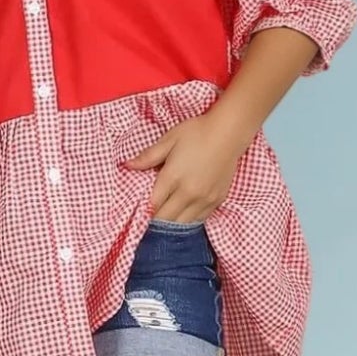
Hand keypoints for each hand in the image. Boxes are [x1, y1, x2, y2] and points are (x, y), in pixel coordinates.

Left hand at [123, 109, 252, 221]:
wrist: (229, 132)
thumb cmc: (197, 132)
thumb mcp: (169, 140)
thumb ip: (148, 156)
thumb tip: (127, 165)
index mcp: (173, 177)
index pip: (153, 205)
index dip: (145, 211)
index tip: (140, 212)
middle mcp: (188, 193)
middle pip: (166, 218)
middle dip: (156, 220)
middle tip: (151, 218)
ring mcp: (205, 199)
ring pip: (183, 223)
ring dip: (172, 223)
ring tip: (166, 219)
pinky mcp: (217, 200)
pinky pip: (199, 219)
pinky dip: (189, 220)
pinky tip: (183, 215)